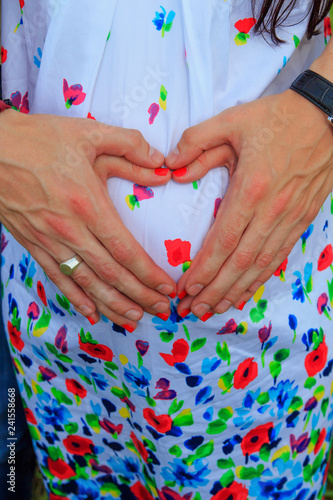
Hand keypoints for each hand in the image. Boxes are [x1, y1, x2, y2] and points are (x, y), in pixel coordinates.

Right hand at [0, 110, 174, 329]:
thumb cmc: (38, 139)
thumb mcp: (88, 134)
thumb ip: (129, 146)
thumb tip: (162, 165)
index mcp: (87, 204)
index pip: (125, 250)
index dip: (148, 274)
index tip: (167, 287)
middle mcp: (69, 230)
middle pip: (110, 274)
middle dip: (139, 296)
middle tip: (161, 311)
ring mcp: (48, 241)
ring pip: (86, 283)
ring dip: (113, 304)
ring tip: (135, 319)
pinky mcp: (32, 245)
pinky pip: (57, 278)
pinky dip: (76, 298)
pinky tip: (92, 313)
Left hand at [166, 90, 332, 318]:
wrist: (325, 118)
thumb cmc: (276, 119)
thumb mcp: (231, 121)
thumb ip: (196, 142)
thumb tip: (171, 166)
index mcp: (251, 189)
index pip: (222, 241)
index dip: (203, 270)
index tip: (184, 289)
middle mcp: (271, 211)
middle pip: (238, 263)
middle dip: (213, 291)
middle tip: (191, 310)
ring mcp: (290, 219)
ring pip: (259, 266)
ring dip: (234, 292)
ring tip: (213, 310)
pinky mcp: (302, 220)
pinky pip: (278, 257)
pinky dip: (259, 279)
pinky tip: (244, 292)